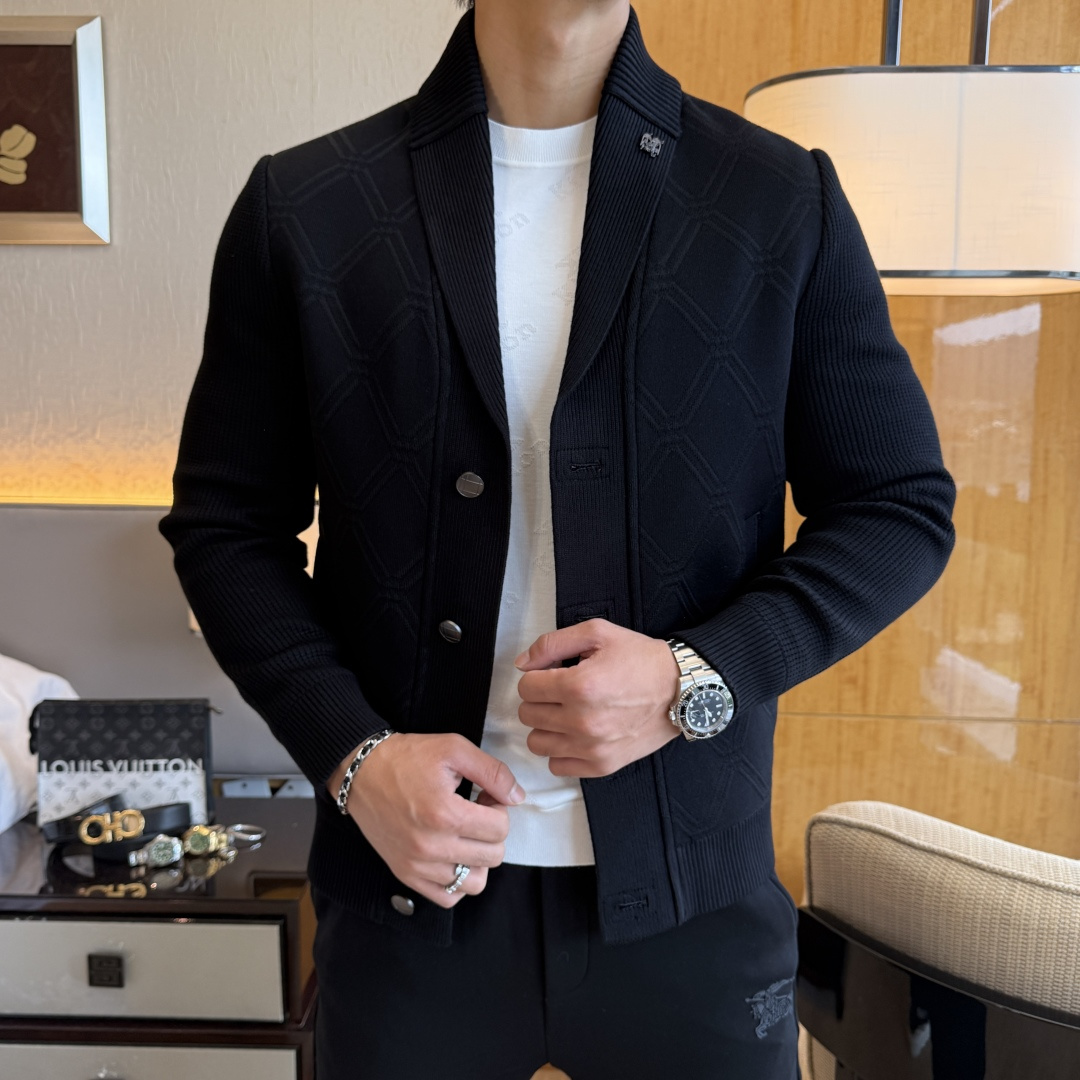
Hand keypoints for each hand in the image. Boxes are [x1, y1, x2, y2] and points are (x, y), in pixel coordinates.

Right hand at [327, 733, 524, 909]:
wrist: (361, 771)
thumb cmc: (407, 757)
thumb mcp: (454, 749)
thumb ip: (493, 772)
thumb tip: (518, 796)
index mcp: (445, 814)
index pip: (500, 828)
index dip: (499, 808)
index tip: (484, 796)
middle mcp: (431, 846)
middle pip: (493, 856)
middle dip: (492, 832)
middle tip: (476, 812)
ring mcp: (417, 864)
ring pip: (475, 883)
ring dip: (478, 859)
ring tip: (465, 835)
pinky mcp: (405, 874)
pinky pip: (447, 897)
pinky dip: (457, 880)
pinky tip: (453, 854)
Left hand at [514, 619, 681, 777]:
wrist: (679, 689)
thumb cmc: (641, 660)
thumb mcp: (597, 633)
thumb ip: (552, 644)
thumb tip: (523, 662)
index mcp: (579, 686)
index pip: (525, 687)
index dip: (536, 676)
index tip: (551, 674)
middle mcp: (583, 721)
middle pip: (527, 715)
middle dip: (539, 699)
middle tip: (560, 692)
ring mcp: (592, 747)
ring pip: (536, 743)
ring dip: (545, 727)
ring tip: (565, 713)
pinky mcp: (602, 765)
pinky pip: (557, 766)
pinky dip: (561, 751)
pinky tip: (575, 734)